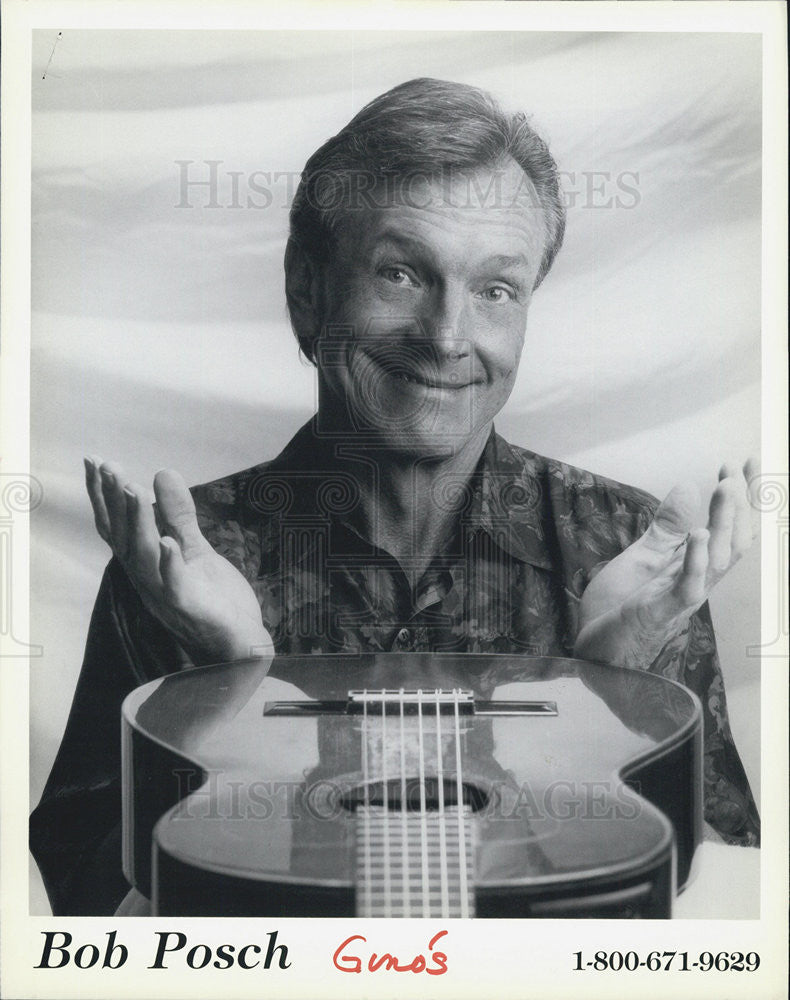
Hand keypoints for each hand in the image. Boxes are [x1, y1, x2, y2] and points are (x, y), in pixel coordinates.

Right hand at [85, 456, 271, 664]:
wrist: (239, 643)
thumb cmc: (212, 598)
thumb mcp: (195, 548)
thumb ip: (178, 514)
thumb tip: (161, 471)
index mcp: (145, 564)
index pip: (117, 527)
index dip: (104, 496)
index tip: (95, 461)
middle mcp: (146, 578)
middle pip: (124, 537)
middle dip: (114, 501)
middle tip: (106, 466)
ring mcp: (165, 594)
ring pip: (144, 556)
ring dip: (138, 523)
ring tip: (134, 490)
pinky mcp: (190, 607)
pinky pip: (175, 585)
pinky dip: (170, 563)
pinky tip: (167, 542)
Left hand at [574, 460, 758, 668]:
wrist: (593, 653)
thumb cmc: (618, 611)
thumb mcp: (642, 557)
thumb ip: (666, 528)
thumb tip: (688, 487)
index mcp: (693, 568)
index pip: (728, 529)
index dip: (740, 498)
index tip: (745, 463)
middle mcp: (696, 582)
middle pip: (734, 542)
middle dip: (741, 504)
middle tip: (738, 469)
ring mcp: (680, 598)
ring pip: (719, 561)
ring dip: (725, 522)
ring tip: (726, 487)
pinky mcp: (659, 612)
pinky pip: (687, 587)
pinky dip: (696, 560)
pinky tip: (699, 534)